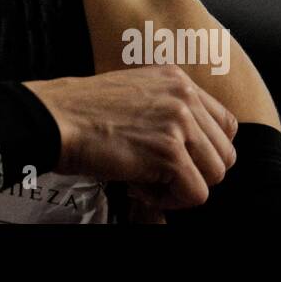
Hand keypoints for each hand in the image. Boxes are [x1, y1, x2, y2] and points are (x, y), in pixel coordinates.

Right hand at [23, 65, 238, 209]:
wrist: (55, 118)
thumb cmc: (82, 111)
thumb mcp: (134, 92)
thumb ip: (167, 108)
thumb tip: (190, 146)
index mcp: (176, 79)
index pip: (225, 123)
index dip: (206, 150)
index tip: (179, 159)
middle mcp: (184, 96)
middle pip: (224, 153)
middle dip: (195, 172)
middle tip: (159, 174)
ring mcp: (180, 123)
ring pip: (215, 175)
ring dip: (182, 187)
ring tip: (148, 181)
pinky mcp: (170, 153)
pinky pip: (195, 194)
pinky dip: (169, 202)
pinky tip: (139, 187)